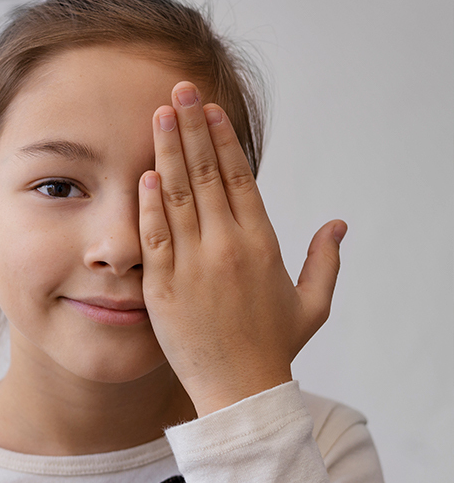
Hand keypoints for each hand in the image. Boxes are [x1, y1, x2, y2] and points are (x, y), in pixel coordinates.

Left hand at [138, 81, 345, 415]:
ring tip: (159, 115)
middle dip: (192, 127)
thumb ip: (325, 261)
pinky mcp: (163, 286)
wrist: (240, 392)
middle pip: (205, 174)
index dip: (222, 139)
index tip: (210, 109)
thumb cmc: (273, 347)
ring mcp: (193, 265)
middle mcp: (227, 246)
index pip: (239, 178)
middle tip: (178, 91)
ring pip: (177, 196)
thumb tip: (340, 224)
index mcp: (261, 243)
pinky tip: (144, 174)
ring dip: (167, 151)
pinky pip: (154, 236)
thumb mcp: (311, 304)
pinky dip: (148, 204)